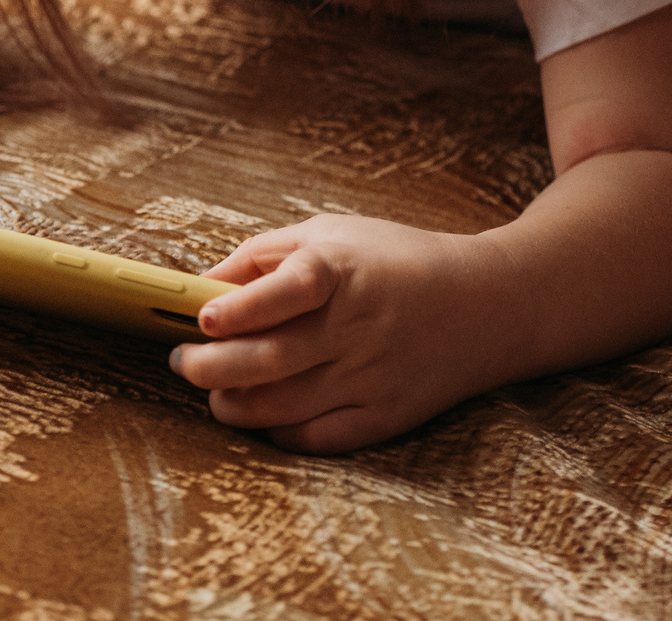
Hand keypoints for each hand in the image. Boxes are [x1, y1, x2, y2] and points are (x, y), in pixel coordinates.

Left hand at [169, 214, 517, 453]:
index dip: (239, 308)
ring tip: (213, 390)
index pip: (285, 291)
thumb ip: (264, 254)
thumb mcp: (333, 232)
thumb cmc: (398, 260)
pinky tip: (261, 414)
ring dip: (232, 404)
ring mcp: (371, 377)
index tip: (202, 318)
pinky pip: (314, 438)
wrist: (488, 304)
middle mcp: (357, 328)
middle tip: (183, 361)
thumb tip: (199, 285)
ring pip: (282, 407)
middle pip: (271, 361)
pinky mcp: (384, 416)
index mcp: (343, 273)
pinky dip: (275, 432)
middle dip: (210, 368)